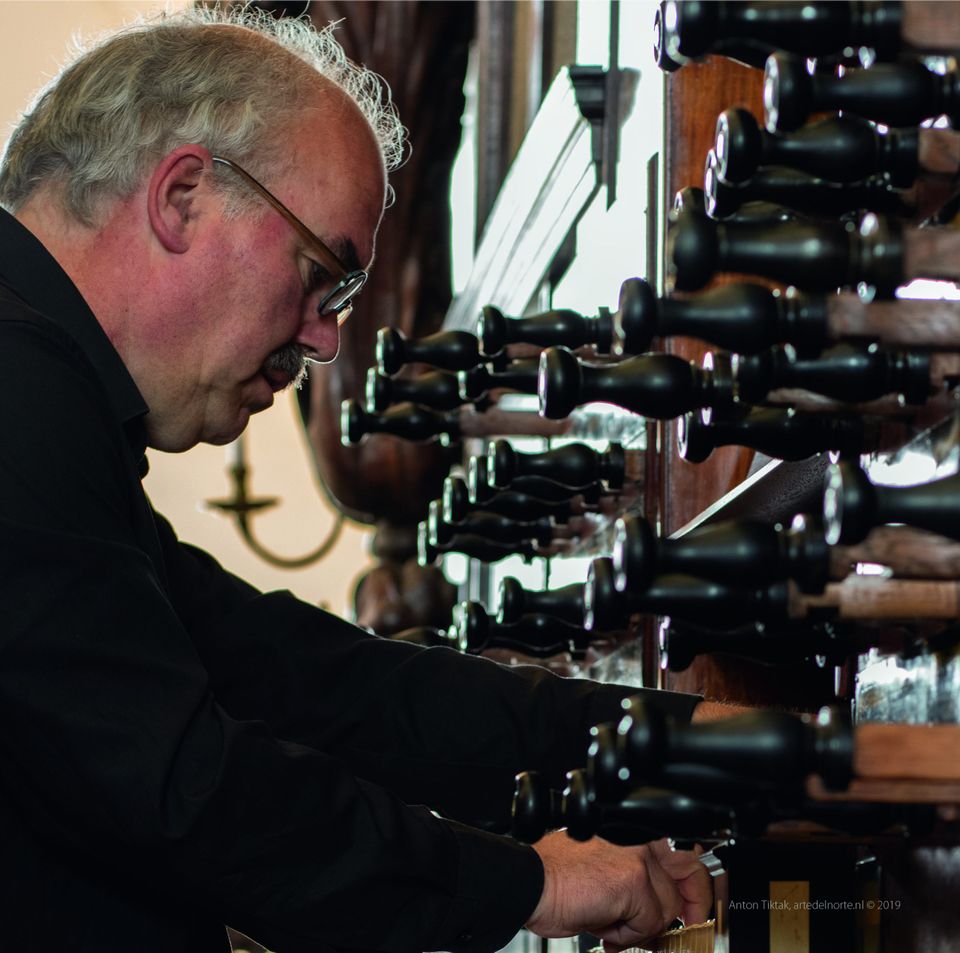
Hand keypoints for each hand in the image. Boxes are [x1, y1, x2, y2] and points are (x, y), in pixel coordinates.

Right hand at [525, 832, 711, 951]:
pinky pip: (649, 922)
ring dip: (641, 929)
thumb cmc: (556, 880)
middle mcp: (638, 839)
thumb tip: (661, 921)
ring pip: (667, 908)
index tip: (696, 908)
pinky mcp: (633, 880)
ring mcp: (638, 858)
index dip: (696, 883)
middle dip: (695, 906)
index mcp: (631, 833)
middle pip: (692, 871)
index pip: (682, 850)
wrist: (529, 884)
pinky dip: (627, 934)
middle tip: (687, 927)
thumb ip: (636, 889)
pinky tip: (602, 925)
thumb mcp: (605, 877)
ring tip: (611, 926)